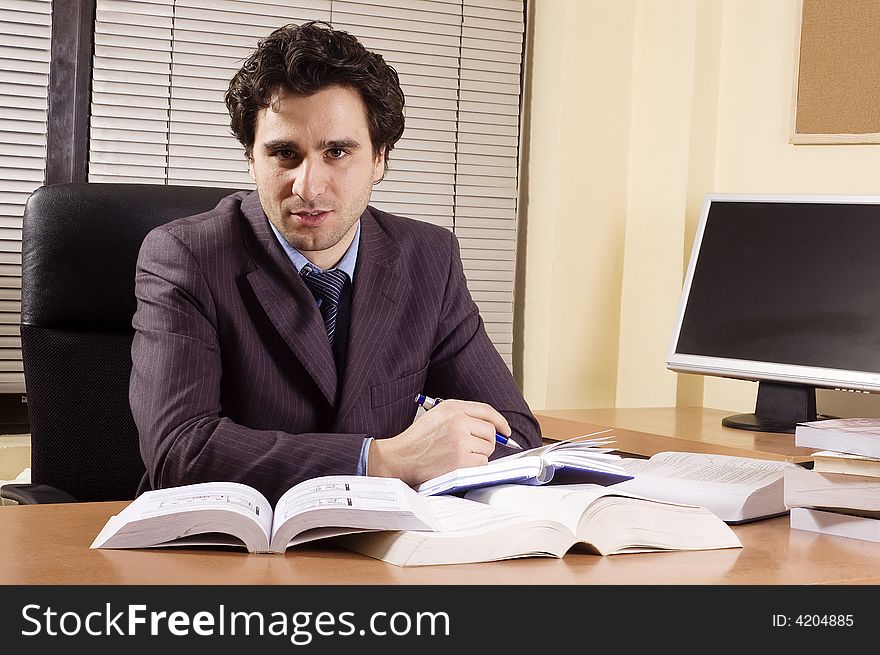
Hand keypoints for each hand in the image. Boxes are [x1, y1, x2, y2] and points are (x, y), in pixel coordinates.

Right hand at [367, 399, 510, 485]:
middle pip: (491, 431)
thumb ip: (462, 416)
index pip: (487, 411)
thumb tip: (490, 426)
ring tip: (459, 456)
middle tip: (472, 448)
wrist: (400, 457)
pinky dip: (474, 466)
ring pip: (488, 449)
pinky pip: (482, 463)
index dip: (500, 421)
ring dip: (479, 455)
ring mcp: (460, 440)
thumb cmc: (418, 439)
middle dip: (486, 442)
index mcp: (453, 408)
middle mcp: (458, 421)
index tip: (505, 430)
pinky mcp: (461, 459)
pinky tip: (458, 464)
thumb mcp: (437, 416)